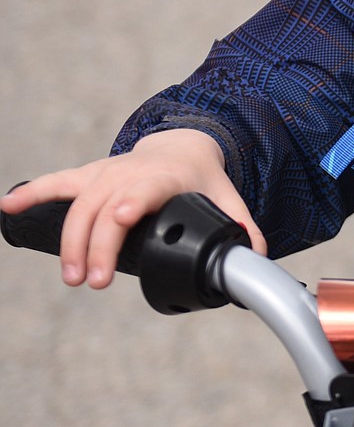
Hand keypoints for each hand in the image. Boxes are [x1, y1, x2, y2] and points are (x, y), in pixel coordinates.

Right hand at [0, 130, 266, 288]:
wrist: (184, 144)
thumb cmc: (204, 179)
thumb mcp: (228, 198)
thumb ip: (243, 231)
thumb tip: (256, 264)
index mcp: (167, 176)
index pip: (145, 189)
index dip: (130, 203)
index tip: (119, 219)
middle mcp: (132, 171)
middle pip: (104, 206)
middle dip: (96, 244)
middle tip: (94, 283)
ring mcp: (108, 172)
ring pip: (79, 202)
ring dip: (70, 240)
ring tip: (72, 278)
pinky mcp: (90, 176)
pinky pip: (58, 184)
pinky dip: (31, 194)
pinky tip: (7, 208)